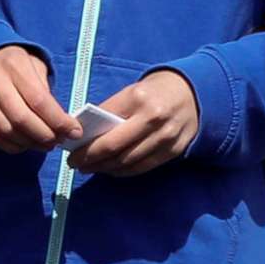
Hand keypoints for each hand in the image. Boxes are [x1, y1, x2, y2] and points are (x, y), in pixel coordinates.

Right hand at [0, 44, 78, 153]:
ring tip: (46, 144)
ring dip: (31, 143)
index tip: (74, 131)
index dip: (58, 121)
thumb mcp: (35, 65)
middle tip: (60, 140)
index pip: (38, 100)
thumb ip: (46, 91)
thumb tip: (62, 122)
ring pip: (7, 131)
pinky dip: (14, 146)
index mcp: (14, 65)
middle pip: (21, 119)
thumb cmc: (16, 63)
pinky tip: (28, 144)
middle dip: (45, 135)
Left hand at [69, 69, 200, 176]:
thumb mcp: (132, 92)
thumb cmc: (154, 92)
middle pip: (114, 147)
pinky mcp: (174, 150)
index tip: (70, 150)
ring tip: (90, 168)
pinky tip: (111, 170)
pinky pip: (143, 166)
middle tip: (75, 164)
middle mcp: (153, 118)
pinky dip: (124, 171)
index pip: (104, 125)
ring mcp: (165, 136)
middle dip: (90, 159)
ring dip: (105, 168)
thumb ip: (111, 111)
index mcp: (138, 98)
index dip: (85, 142)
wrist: (194, 93)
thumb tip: (85, 133)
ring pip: (128, 161)